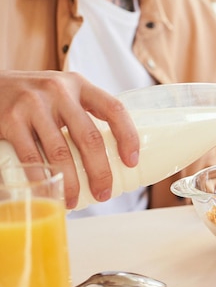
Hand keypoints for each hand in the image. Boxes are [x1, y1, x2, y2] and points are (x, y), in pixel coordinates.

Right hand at [0, 71, 139, 207]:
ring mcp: (33, 105)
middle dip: (100, 171)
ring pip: (61, 152)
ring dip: (70, 183)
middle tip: (103, 194)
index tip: (132, 162)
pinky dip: (41, 180)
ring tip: (73, 200)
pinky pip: (31, 157)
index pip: (114, 109)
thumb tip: (114, 156)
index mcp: (80, 86)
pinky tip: (48, 193)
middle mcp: (59, 91)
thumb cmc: (35, 97)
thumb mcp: (63, 94)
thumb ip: (83, 114)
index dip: (128, 136)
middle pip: (90, 137)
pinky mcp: (10, 120)